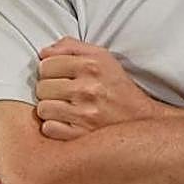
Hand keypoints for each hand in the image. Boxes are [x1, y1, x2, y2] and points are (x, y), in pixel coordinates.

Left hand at [35, 38, 159, 140]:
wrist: (141, 119)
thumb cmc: (118, 87)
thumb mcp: (102, 57)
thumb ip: (72, 47)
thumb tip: (44, 53)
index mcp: (91, 65)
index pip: (46, 64)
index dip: (50, 70)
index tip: (60, 76)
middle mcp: (88, 88)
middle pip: (41, 87)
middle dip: (50, 90)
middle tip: (65, 93)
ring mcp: (84, 114)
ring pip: (43, 109)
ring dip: (51, 109)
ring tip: (65, 108)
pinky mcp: (82, 135)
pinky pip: (49, 128)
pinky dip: (55, 126)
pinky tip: (67, 122)